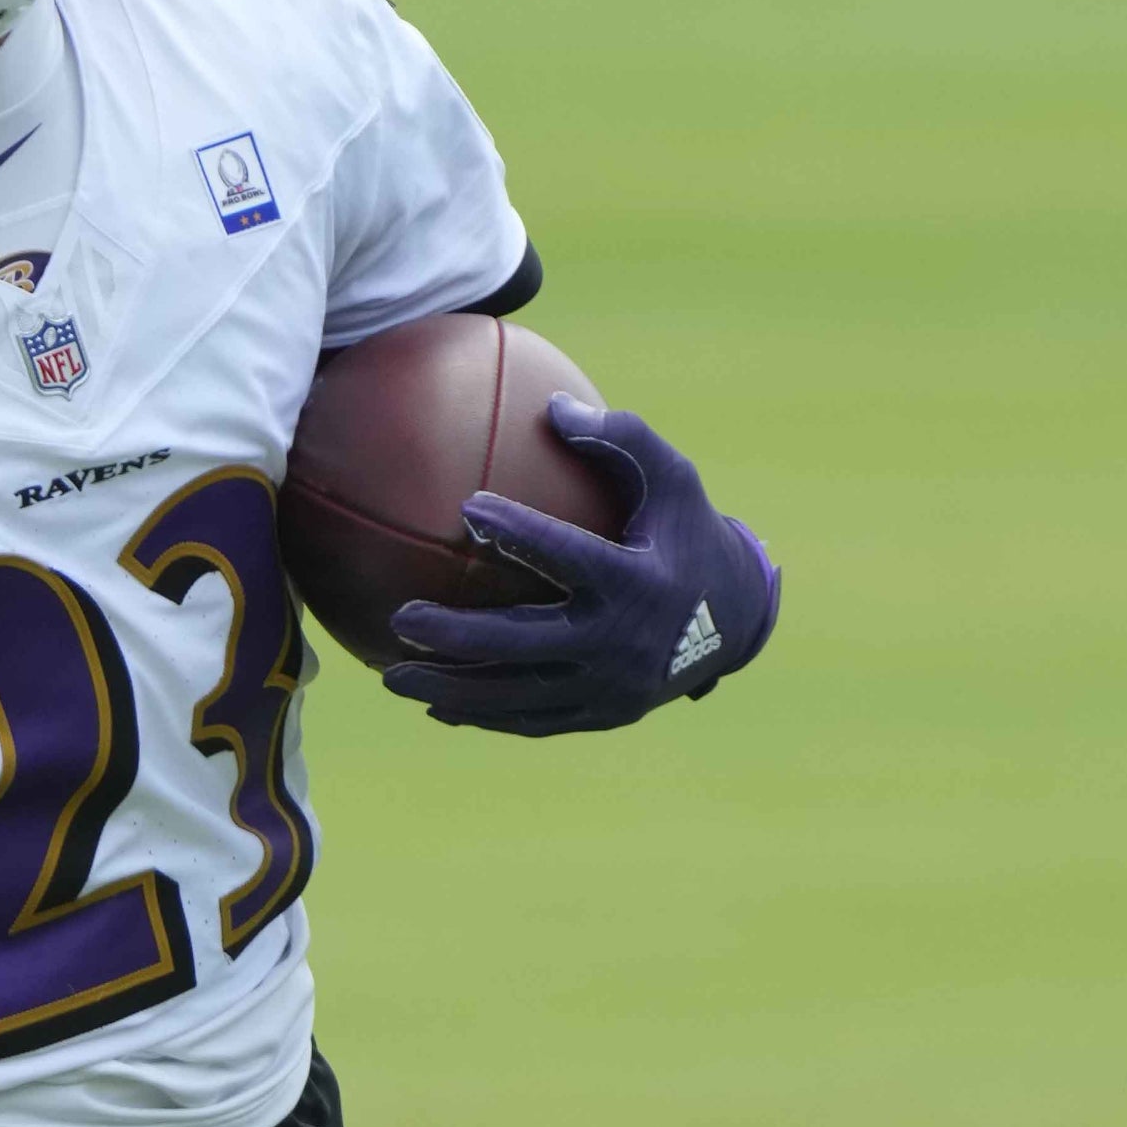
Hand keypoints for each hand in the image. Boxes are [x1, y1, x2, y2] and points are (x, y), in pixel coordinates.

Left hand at [382, 396, 779, 735]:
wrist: (737, 621)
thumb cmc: (688, 532)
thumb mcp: (674, 478)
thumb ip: (621, 438)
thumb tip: (552, 406)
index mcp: (638, 582)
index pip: (570, 556)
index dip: (521, 532)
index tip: (467, 507)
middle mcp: (621, 643)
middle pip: (526, 644)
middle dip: (458, 637)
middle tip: (400, 617)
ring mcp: (611, 688)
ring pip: (519, 696)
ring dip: (452, 690)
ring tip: (390, 673)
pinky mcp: (603, 715)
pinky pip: (534, 721)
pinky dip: (484, 716)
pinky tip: (435, 704)